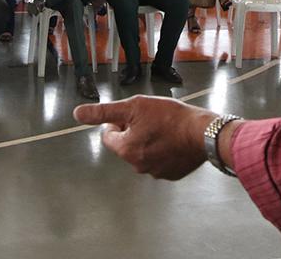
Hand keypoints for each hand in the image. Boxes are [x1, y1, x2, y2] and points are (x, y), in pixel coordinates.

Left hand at [73, 96, 215, 179]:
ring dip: (148, 141)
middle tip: (151, 119)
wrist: (202, 133)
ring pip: (143, 152)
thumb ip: (104, 112)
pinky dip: (163, 150)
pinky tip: (172, 139)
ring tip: (164, 128)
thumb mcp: (134, 106)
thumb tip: (78, 113)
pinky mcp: (170, 174)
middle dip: (134, 131)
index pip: (109, 135)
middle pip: (126, 144)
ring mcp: (155, 172)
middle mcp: (137, 164)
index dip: (118, 121)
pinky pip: (159, 160)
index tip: (133, 114)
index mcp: (125, 149)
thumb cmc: (171, 117)